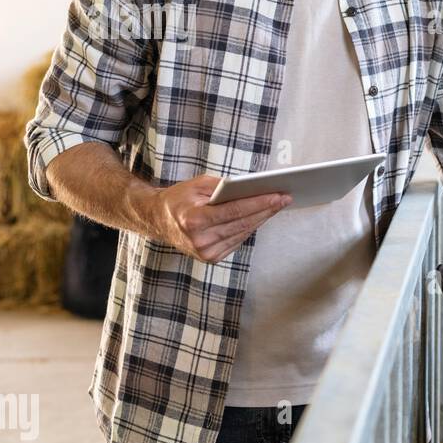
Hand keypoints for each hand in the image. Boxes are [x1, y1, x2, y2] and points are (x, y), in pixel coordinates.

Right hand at [139, 174, 290, 263]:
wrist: (158, 220)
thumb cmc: (179, 199)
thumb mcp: (197, 184)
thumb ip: (223, 186)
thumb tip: (251, 188)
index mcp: (194, 220)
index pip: (235, 211)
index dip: (259, 203)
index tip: (279, 195)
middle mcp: (199, 240)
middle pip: (242, 223)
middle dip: (266, 210)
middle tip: (285, 198)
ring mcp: (205, 252)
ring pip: (243, 233)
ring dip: (262, 219)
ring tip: (277, 205)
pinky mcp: (211, 257)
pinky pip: (237, 240)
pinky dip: (250, 228)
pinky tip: (261, 217)